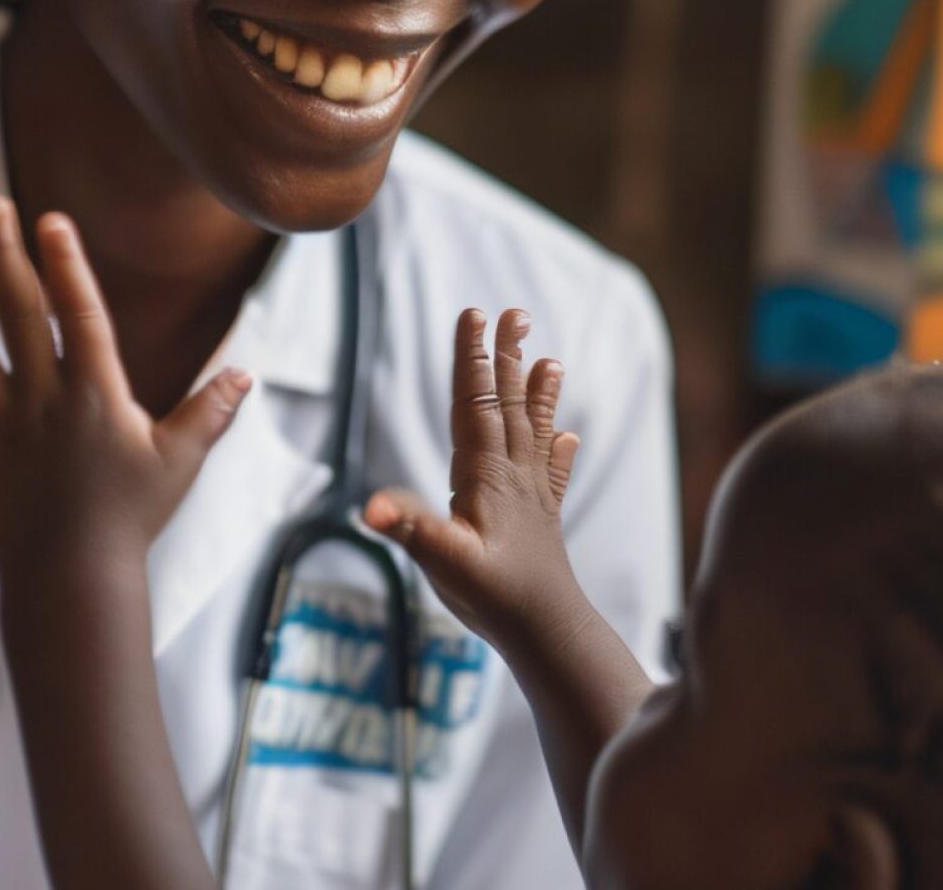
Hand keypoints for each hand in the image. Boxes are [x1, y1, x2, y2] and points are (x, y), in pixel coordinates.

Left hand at [0, 195, 252, 588]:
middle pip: (17, 311)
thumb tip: (243, 375)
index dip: (65, 263)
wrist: (73, 579)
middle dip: (3, 253)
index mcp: (95, 392)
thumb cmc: (131, 520)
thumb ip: (209, 412)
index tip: (51, 220)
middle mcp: (42, 398)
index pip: (77, 312)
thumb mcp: (180, 461)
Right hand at [364, 309, 584, 649]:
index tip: (473, 315)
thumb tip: (371, 510)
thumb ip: (411, 531)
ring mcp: (532, 495)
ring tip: (550, 360)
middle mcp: (512, 475)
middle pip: (507, 404)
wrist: (546, 631)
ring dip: (538, 393)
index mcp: (485, 474)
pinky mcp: (543, 519)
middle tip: (514, 312)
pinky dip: (560, 451)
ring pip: (533, 430)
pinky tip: (571, 437)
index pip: (475, 403)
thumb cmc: (492, 596)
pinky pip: (552, 473)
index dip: (471, 359)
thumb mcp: (443, 563)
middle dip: (506, 357)